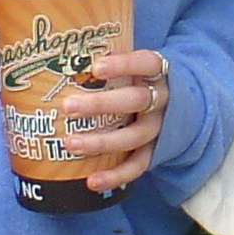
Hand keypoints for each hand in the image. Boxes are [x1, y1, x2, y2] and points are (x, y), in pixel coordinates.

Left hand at [61, 47, 171, 193]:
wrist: (181, 105)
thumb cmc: (140, 81)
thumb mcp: (134, 66)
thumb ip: (106, 61)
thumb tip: (52, 52)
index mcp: (156, 74)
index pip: (146, 64)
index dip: (123, 65)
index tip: (95, 67)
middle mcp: (162, 100)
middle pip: (137, 101)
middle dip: (101, 104)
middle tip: (68, 107)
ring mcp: (160, 127)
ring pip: (135, 136)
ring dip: (102, 142)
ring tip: (70, 143)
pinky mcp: (156, 151)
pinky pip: (138, 166)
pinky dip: (116, 175)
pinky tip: (91, 181)